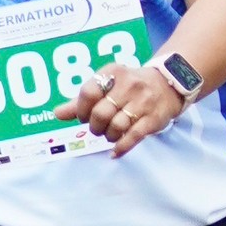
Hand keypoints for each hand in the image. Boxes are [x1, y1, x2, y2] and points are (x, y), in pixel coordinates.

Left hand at [58, 59, 183, 157]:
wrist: (168, 84)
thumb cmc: (130, 87)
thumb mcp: (107, 86)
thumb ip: (81, 100)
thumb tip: (57, 114)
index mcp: (113, 73)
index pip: (88, 92)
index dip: (81, 110)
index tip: (84, 116)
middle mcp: (129, 85)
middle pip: (101, 113)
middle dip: (95, 126)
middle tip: (98, 128)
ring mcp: (142, 102)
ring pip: (116, 126)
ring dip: (108, 136)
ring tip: (110, 135)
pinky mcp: (152, 119)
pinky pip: (133, 137)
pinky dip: (121, 148)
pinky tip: (115, 153)